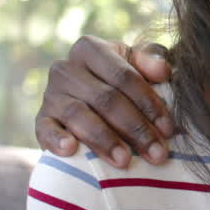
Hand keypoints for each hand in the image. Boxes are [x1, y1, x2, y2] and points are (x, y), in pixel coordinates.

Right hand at [34, 35, 174, 167]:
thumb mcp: (139, 64)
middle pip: (105, 99)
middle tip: (157, 154)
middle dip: (135, 129)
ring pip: (79, 116)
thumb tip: (163, 70)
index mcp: (91, 49)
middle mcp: (66, 68)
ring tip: (125, 160)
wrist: (91, 100)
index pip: (124, 76)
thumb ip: (153, 60)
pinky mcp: (41, 120)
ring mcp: (50, 94)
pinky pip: (45, 130)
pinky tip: (72, 150)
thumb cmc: (123, 79)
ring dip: (105, 140)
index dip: (149, 103)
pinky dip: (57, 139)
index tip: (168, 129)